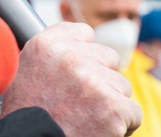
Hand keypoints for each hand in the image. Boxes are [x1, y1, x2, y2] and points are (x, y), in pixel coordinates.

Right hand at [0, 22, 141, 136]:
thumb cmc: (28, 117)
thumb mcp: (27, 72)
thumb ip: (56, 52)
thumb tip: (84, 42)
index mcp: (46, 45)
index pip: (84, 33)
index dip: (83, 56)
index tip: (76, 73)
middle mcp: (70, 57)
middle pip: (108, 58)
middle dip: (101, 79)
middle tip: (80, 102)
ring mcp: (93, 81)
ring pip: (122, 86)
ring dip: (110, 103)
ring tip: (86, 119)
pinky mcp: (113, 107)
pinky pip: (133, 112)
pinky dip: (121, 126)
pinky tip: (98, 130)